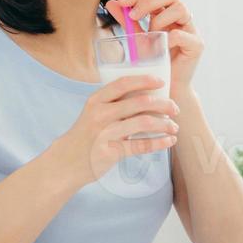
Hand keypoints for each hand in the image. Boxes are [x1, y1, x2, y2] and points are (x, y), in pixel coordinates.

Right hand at [48, 74, 179, 186]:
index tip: (162, 83)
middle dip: (163, 104)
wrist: (67, 161)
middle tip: (175, 108)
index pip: (123, 83)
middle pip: (139, 102)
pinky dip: (159, 142)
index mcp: (97, 100)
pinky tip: (169, 141)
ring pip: (144, 123)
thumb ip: (116, 104)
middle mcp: (100, 114)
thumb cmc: (87, 135)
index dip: (145, 80)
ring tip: (174, 127)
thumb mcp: (95, 113)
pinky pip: (141, 145)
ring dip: (164, 124)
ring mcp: (105, 133)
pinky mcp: (111, 151)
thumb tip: (149, 96)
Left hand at [104, 0, 204, 90]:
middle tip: (133, 16)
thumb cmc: (153, 62)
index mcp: (168, 14)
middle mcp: (181, 19)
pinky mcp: (197, 45)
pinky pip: (181, 34)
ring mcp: (191, 31)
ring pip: (180, 8)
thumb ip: (126, 21)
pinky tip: (160, 49)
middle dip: (149, 1)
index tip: (121, 3)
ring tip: (151, 36)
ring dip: (159, 20)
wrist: (165, 87)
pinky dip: (167, 39)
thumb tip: (111, 3)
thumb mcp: (137, 38)